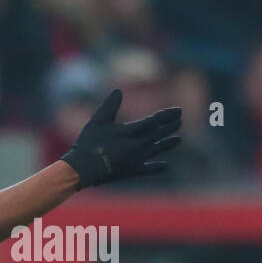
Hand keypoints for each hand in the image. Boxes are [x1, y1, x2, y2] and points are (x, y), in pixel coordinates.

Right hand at [60, 89, 181, 187]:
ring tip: (178, 140)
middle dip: (170, 127)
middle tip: (179, 121)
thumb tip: (118, 90)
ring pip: (157, 150)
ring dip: (168, 144)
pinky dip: (157, 168)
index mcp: (129, 132)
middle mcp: (137, 145)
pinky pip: (148, 169)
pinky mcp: (131, 171)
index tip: (179, 110)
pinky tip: (166, 165)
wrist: (82, 169)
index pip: (154, 121)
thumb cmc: (88, 143)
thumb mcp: (97, 121)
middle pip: (159, 134)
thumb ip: (109, 106)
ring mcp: (135, 159)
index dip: (168, 115)